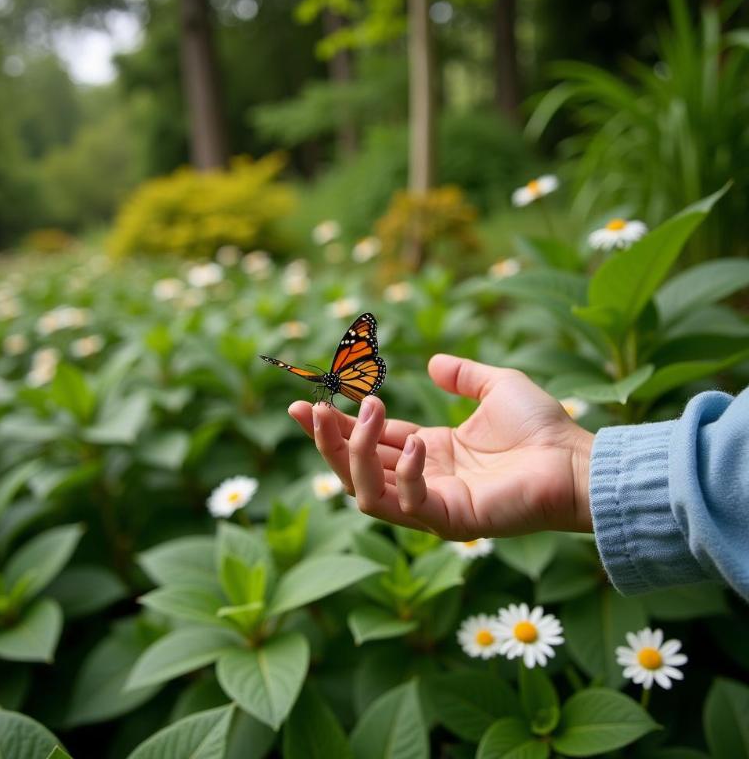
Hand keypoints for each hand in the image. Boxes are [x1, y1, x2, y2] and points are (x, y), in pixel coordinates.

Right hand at [287, 354, 593, 540]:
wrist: (577, 459)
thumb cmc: (543, 427)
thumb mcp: (495, 386)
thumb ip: (463, 375)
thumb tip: (432, 362)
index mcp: (428, 452)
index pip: (367, 443)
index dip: (335, 425)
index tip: (304, 402)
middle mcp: (423, 481)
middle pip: (355, 469)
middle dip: (327, 440)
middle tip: (313, 408)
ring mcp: (434, 506)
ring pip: (366, 492)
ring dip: (354, 453)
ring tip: (366, 411)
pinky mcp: (450, 521)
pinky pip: (406, 504)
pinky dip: (403, 473)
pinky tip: (416, 442)